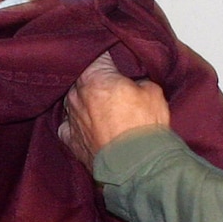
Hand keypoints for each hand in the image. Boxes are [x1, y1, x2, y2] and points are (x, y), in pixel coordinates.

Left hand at [59, 52, 170, 166]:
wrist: (136, 167)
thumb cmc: (144, 126)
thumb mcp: (152, 91)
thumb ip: (137, 80)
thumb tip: (133, 83)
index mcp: (94, 77)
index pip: (96, 55)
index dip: (108, 55)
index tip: (116, 58)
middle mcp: (76, 95)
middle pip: (82, 78)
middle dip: (95, 78)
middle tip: (113, 84)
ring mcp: (70, 118)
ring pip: (74, 100)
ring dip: (86, 101)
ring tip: (105, 107)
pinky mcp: (70, 139)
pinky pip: (70, 125)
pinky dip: (79, 124)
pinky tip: (91, 126)